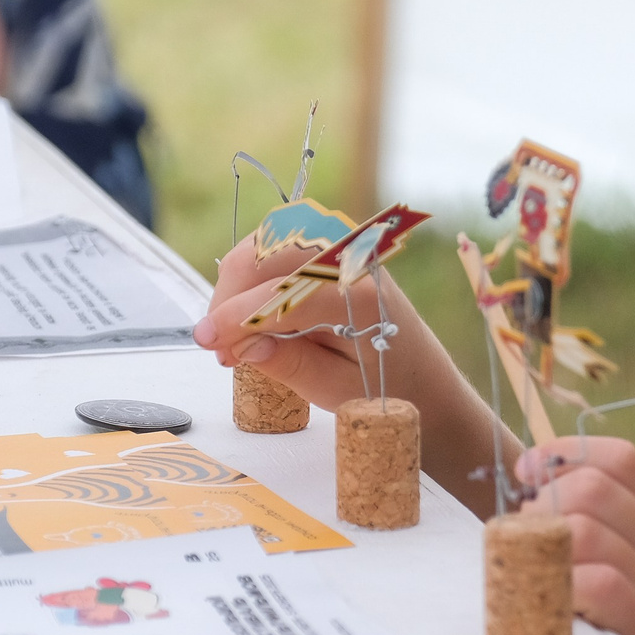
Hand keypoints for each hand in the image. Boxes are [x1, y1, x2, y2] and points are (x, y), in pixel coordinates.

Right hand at [193, 241, 513, 517]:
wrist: (425, 381)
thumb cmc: (383, 389)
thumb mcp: (335, 390)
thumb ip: (288, 364)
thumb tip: (240, 344)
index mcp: (361, 297)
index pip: (283, 295)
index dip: (237, 316)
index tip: (208, 341)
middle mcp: (352, 260)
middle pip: (267, 251)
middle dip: (231, 294)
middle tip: (218, 343)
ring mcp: (342, 247)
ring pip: (266, 243)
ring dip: (238, 285)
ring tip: (233, 337)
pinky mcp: (330, 249)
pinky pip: (277, 248)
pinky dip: (253, 278)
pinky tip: (248, 318)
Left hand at [513, 437, 634, 634]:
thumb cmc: (607, 626)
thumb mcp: (603, 563)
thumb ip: (578, 519)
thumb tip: (530, 471)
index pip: (620, 460)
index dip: (565, 455)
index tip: (528, 475)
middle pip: (593, 489)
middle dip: (543, 507)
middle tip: (525, 541)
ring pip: (586, 532)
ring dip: (543, 551)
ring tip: (535, 579)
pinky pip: (599, 583)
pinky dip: (564, 589)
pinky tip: (553, 607)